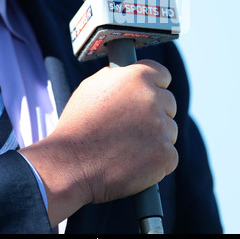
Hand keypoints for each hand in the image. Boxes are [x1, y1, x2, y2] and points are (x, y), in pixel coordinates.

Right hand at [20, 60, 177, 227]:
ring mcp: (161, 127)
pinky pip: (169, 155)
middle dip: (155, 114)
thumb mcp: (91, 88)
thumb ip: (116, 77)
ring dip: (155, 138)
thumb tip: (128, 72)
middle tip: (133, 128)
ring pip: (169, 130)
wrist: (70, 166)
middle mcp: (152, 98)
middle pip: (169, 103)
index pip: (163, 75)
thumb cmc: (77, 126)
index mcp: (136, 77)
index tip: (147, 98)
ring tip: (127, 147)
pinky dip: (155, 162)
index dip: (154, 86)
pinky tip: (133, 163)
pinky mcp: (165, 155)